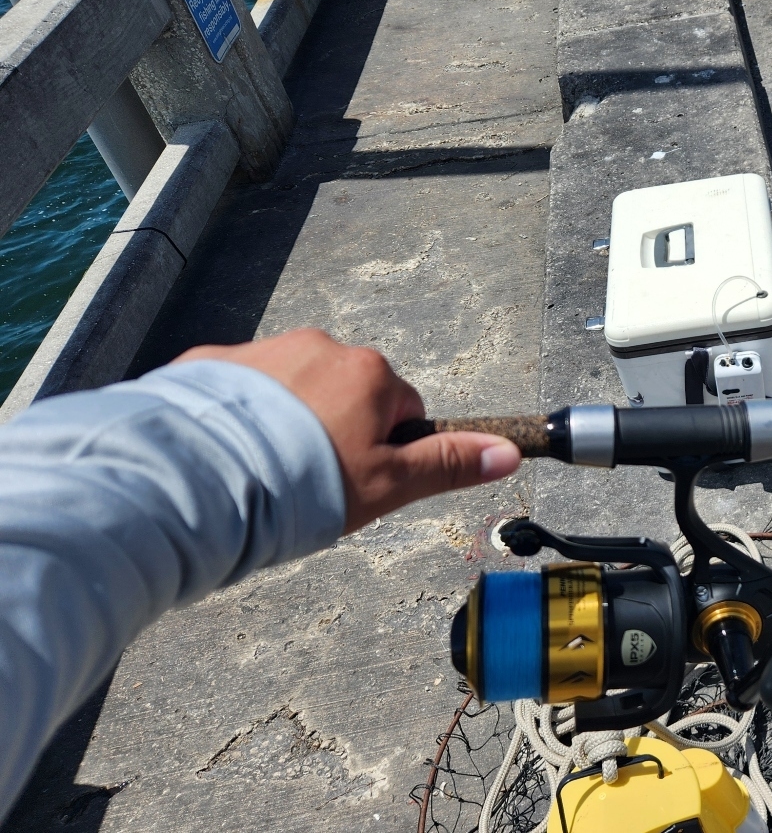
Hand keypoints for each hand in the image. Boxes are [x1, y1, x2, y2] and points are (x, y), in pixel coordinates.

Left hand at [174, 329, 520, 531]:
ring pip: (291, 389)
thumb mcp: (387, 485)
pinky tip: (225, 455)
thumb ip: (448, 464)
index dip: (384, 450)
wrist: (200, 479)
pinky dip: (237, 417)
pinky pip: (238, 388)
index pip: (400, 408)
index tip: (355, 480)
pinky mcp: (209, 364)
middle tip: (307, 481)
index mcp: (369, 373)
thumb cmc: (302, 485)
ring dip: (286, 422)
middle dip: (333, 429)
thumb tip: (510, 452)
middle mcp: (318, 347)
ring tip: (262, 472)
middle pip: (345, 392)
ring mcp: (261, 351)